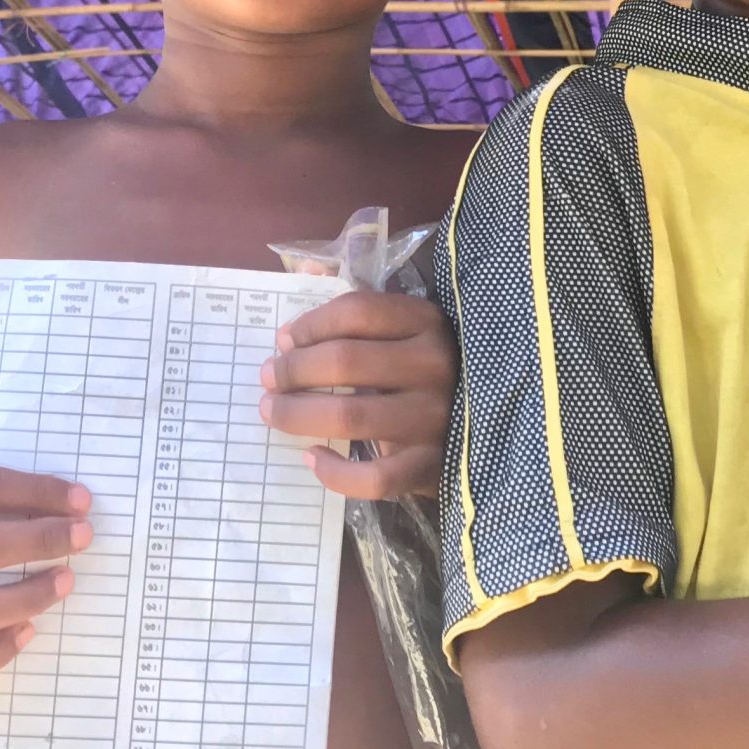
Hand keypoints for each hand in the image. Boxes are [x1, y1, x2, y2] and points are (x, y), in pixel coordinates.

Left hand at [256, 289, 456, 498]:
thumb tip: (304, 272)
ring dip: (296, 414)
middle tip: (268, 379)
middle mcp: (435, 365)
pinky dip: (334, 472)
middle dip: (292, 370)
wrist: (479, 431)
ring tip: (272, 411)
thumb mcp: (402, 332)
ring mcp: (434, 418)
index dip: (310, 324)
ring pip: (349, 416)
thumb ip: (355, 306)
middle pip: (344, 361)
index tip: (285, 341)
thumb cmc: (423, 374)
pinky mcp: (429, 465)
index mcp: (427, 322)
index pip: (356, 311)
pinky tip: (313, 457)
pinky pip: (373, 476)